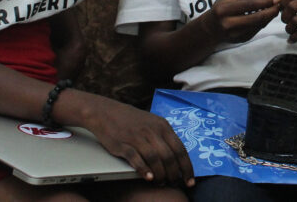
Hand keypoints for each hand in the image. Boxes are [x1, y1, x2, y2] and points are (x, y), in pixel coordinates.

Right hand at [76, 92, 194, 186]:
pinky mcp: (123, 144)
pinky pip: (136, 158)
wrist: (105, 112)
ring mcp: (138, 137)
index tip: (190, 180)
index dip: (187, 167)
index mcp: (162, 126)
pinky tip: (148, 178)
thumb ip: (164, 137)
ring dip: (160, 174)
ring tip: (161, 183)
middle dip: (174, 174)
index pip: (180, 149)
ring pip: (155, 159)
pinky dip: (144, 170)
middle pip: (169, 156)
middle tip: (174, 184)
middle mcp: (152, 131)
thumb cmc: (131, 120)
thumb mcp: (152, 123)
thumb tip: (177, 158)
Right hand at [204, 0, 278, 43]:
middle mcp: (228, 24)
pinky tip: (267, 15)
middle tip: (280, 4)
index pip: (250, 4)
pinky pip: (258, 29)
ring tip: (275, 8)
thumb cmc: (222, 7)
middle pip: (257, 17)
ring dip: (270, 16)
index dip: (265, 1)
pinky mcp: (242, 40)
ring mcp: (235, 34)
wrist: (211, 28)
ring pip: (259, 24)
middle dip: (272, 10)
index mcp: (224, 10)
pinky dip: (265, 21)